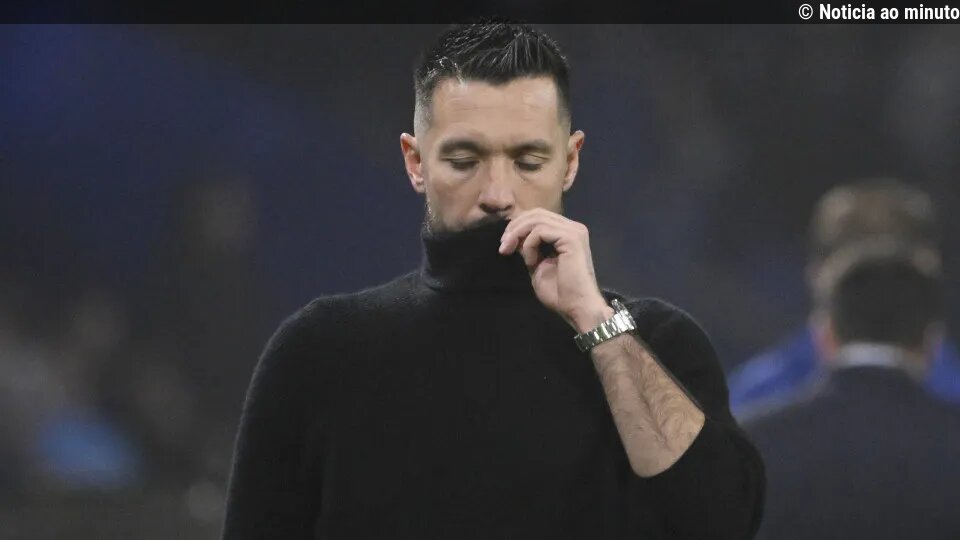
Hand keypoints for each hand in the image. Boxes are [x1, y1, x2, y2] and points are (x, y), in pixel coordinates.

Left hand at [499, 209, 612, 331]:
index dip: (517, 226)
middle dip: (514, 227)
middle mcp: (572, 227)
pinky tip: (531, 262)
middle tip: (503, 246)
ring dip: (518, 234)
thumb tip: (515, 236)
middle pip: (536, 213)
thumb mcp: (537, 265)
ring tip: (510, 252)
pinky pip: (540, 231)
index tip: (504, 245)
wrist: (576, 307)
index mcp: (566, 233)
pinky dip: (529, 245)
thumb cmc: (559, 292)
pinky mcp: (571, 238)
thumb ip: (528, 248)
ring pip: (536, 219)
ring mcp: (574, 231)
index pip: (538, 216)